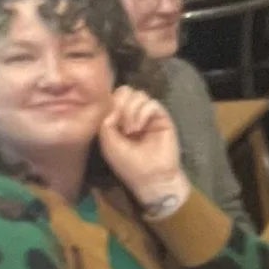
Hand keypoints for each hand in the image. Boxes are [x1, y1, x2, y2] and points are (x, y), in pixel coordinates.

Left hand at [98, 87, 187, 207]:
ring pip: (139, 95)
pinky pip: (152, 103)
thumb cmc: (128, 163)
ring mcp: (149, 115)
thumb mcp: (108, 141)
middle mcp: (134, 113)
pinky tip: (138, 128)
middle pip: (126, 91)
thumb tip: (114, 104)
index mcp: (119, 118)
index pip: (114, 97)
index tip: (109, 121)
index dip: (110, 103)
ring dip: (130, 111)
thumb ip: (106, 119)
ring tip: (130, 130)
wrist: (150, 177)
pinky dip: (142, 113)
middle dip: (120, 104)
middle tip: (119, 123)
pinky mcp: (162, 117)